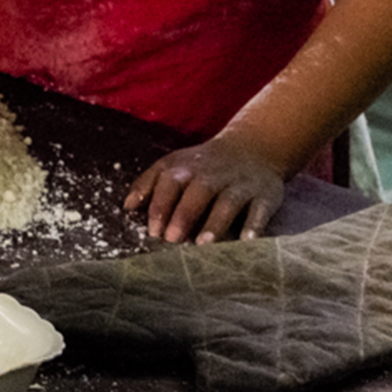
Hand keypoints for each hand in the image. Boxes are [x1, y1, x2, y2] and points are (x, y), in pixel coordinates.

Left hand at [123, 131, 289, 243]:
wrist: (253, 148)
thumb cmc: (203, 165)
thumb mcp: (173, 165)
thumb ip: (148, 184)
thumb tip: (126, 207)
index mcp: (186, 168)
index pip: (169, 183)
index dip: (160, 206)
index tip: (153, 231)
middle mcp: (212, 175)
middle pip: (198, 192)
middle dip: (184, 215)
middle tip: (172, 239)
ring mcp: (240, 185)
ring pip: (228, 202)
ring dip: (215, 222)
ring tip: (203, 243)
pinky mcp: (264, 195)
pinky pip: (259, 210)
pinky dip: (254, 225)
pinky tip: (246, 241)